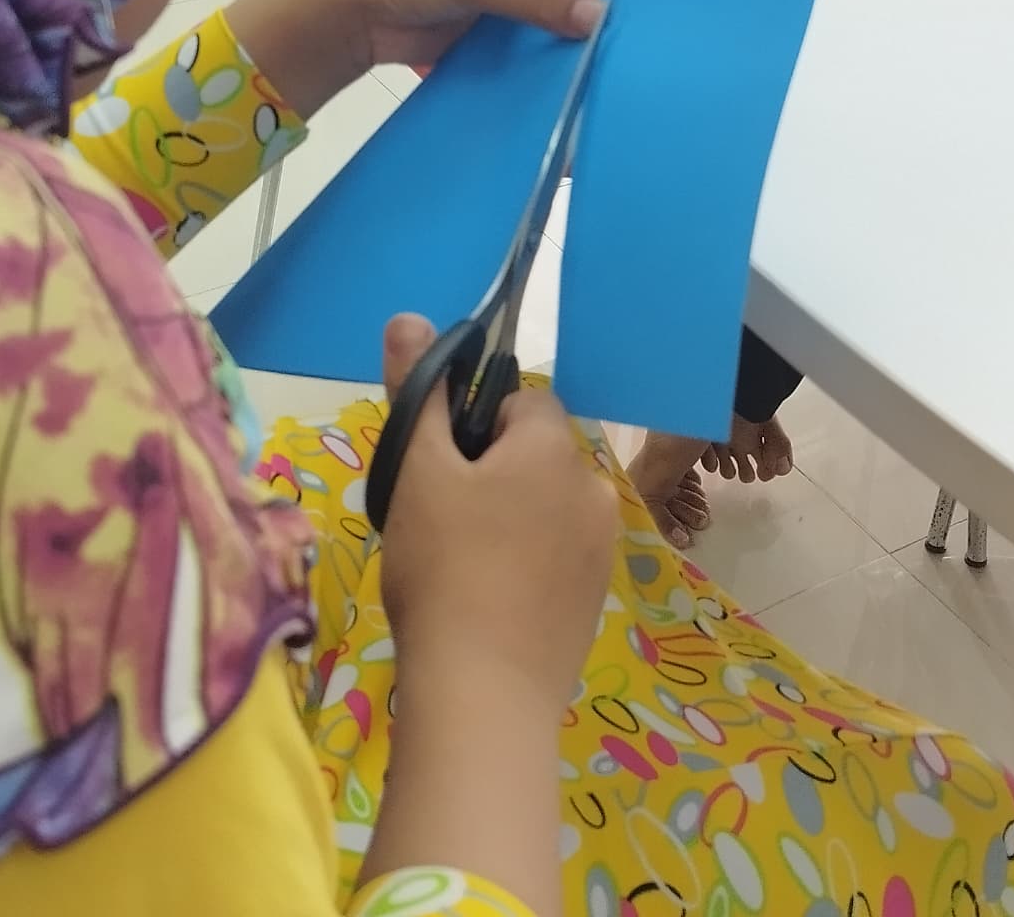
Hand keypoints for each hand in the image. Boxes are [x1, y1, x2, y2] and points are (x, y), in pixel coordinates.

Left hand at [224, 0, 602, 115]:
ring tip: (630, 71)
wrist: (349, 10)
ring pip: (563, 16)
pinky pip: (539, 46)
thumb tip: (600, 18)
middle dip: (605, 7)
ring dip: (581, 42)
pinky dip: (554, 63)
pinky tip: (589, 88)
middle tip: (652, 43)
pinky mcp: (501, 30)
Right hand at [376, 314, 614, 718]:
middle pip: (534, 456)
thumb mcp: (417, 470)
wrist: (482, 695)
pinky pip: (553, 558)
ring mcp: (601, 551)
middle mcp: (593, 488)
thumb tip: (411, 317)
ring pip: (543, 509)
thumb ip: (418, 391)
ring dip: (506, 519)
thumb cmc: (444, 568)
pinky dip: (522, 566)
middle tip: (435, 518)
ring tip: (454, 566)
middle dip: (489, 474)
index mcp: (556, 446)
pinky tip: (482, 601)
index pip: (520, 400)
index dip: (472, 425)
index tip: (436, 467)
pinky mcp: (594, 602)